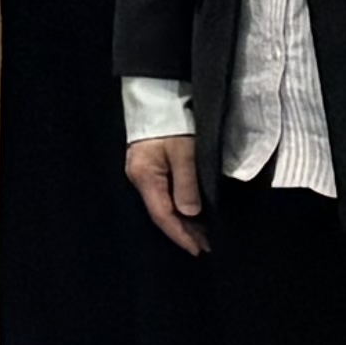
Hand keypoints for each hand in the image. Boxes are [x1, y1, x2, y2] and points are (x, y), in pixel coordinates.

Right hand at [125, 132, 208, 256]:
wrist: (157, 94)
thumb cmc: (172, 122)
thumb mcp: (184, 153)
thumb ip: (187, 184)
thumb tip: (190, 213)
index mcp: (145, 176)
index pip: (163, 215)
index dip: (181, 235)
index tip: (199, 249)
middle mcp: (139, 177)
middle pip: (161, 213)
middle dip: (184, 231)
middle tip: (205, 246)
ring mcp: (142, 171)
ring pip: (163, 204)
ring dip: (182, 220)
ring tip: (202, 234)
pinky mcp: (148, 164)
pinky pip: (163, 193)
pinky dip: (178, 206)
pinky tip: (190, 212)